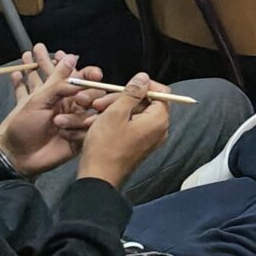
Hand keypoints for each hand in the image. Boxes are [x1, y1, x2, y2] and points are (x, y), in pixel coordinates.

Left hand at [0, 44, 104, 176]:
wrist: (19, 156)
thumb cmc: (24, 125)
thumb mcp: (37, 101)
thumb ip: (57, 81)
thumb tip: (72, 57)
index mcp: (58, 92)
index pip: (77, 75)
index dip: (87, 72)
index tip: (94, 73)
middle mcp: (70, 104)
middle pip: (88, 92)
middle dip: (87, 93)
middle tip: (77, 100)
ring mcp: (76, 120)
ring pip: (90, 112)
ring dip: (74, 118)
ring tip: (56, 123)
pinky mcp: (80, 135)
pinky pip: (87, 130)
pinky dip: (77, 131)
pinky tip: (66, 132)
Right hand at [77, 74, 171, 190]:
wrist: (98, 178)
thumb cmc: (106, 147)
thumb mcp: (116, 113)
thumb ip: (132, 92)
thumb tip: (144, 77)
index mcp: (158, 120)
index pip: (161, 92)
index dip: (142, 85)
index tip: (122, 85)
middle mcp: (159, 129)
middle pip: (145, 102)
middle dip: (121, 99)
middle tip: (99, 103)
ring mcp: (149, 138)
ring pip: (134, 113)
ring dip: (114, 110)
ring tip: (94, 113)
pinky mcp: (138, 145)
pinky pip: (130, 126)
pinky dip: (115, 121)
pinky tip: (96, 123)